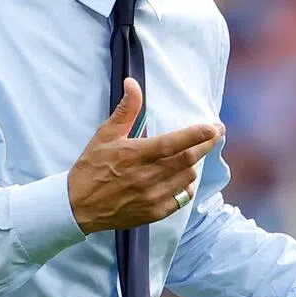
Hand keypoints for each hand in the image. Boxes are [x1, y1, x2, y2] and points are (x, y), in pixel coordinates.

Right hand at [69, 78, 223, 233]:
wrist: (78, 206)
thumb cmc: (91, 167)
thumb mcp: (105, 135)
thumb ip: (126, 110)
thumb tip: (133, 83)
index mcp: (135, 155)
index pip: (172, 143)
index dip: (196, 135)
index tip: (213, 127)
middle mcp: (146, 176)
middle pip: (188, 159)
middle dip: (207, 144)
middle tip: (217, 133)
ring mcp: (152, 196)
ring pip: (187, 177)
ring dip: (193, 164)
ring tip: (192, 155)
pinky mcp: (154, 212)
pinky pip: (181, 198)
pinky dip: (185, 186)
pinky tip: (182, 178)